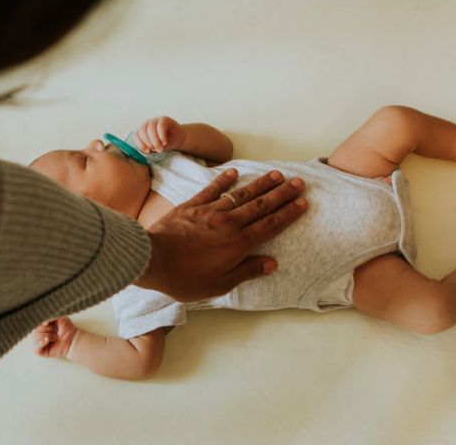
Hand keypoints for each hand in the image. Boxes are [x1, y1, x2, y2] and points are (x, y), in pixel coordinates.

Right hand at [32, 317, 77, 358]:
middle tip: (56, 332)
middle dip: (46, 330)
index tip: (52, 326)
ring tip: (55, 338)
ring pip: (35, 339)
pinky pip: (35, 349)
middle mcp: (41, 337)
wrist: (74, 339)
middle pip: (35, 332)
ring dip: (46, 336)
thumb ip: (51, 318)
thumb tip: (43, 323)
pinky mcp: (43, 352)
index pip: (36, 327)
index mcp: (43, 329)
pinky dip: (40, 343)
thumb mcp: (60, 319)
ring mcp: (41, 345)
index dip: (43, 326)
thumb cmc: (68, 329)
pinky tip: (47, 340)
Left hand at [135, 116, 184, 152]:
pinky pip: (160, 126)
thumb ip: (151, 148)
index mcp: (142, 131)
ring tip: (160, 148)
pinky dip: (161, 135)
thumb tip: (148, 150)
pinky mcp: (164, 119)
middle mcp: (147, 124)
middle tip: (155, 150)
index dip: (140, 144)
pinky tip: (164, 142)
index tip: (147, 151)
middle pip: (142, 131)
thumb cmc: (165, 143)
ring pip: (151, 128)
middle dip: (148, 142)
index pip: (137, 135)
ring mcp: (155, 120)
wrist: (178, 138)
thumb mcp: (156, 147)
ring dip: (155, 140)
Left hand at [136, 169, 307, 301]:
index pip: (270, 225)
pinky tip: (234, 172)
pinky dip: (223, 180)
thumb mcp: (219, 284)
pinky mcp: (191, 206)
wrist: (152, 259)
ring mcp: (210, 211)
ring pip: (241, 194)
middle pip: (261, 205)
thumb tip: (272, 263)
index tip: (302, 203)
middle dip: (281, 193)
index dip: (288, 214)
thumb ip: (246, 271)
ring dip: (260, 184)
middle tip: (298, 182)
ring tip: (275, 174)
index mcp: (238, 244)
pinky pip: (211, 189)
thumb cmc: (184, 278)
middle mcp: (228, 223)